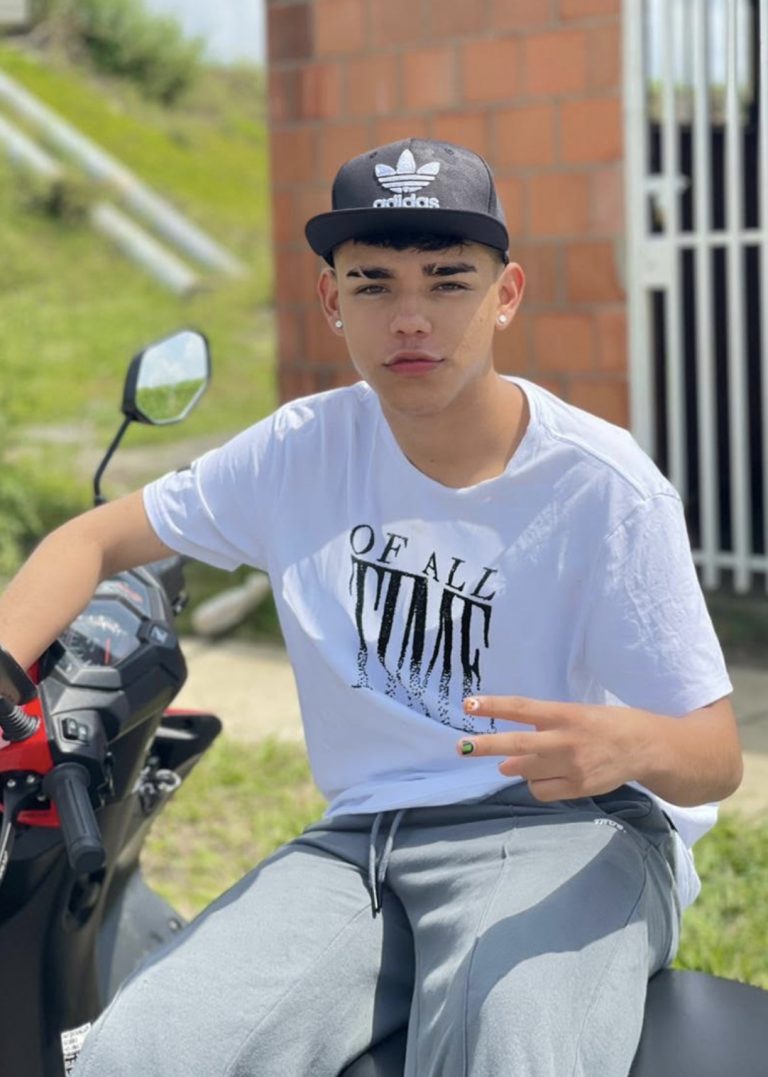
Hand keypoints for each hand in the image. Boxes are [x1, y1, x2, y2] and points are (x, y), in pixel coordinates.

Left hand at [456, 695, 652, 801]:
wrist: (646, 747)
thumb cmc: (605, 725)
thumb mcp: (576, 713)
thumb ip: (544, 727)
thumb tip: (507, 755)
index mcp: (565, 714)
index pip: (522, 708)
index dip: (494, 706)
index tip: (468, 704)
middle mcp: (566, 739)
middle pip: (517, 743)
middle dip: (487, 745)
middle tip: (462, 747)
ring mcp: (573, 766)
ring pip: (525, 771)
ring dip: (515, 767)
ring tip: (520, 760)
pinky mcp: (579, 788)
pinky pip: (540, 791)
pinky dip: (534, 784)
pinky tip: (544, 776)